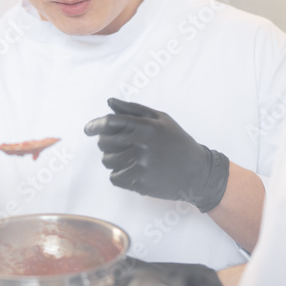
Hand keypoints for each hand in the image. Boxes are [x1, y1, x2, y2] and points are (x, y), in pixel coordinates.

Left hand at [84, 98, 229, 211]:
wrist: (197, 172)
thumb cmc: (177, 141)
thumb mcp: (160, 119)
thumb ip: (133, 110)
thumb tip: (109, 102)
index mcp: (145, 126)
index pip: (109, 122)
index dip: (94, 125)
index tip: (88, 129)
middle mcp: (141, 144)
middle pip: (104, 143)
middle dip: (106, 142)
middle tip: (118, 144)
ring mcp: (140, 165)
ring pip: (107, 161)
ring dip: (113, 160)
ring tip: (129, 158)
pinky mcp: (140, 182)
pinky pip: (114, 178)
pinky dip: (119, 175)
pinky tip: (133, 170)